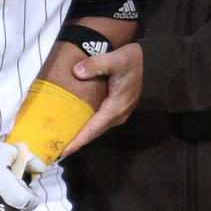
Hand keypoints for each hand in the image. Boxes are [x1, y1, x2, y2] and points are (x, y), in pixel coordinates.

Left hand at [63, 41, 142, 155]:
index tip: (62, 151)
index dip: (77, 141)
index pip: (92, 129)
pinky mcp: (118, 108)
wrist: (155, 63)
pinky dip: (87, 125)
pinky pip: (99, 121)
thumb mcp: (116, 59)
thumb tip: (76, 71)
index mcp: (115, 107)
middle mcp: (117, 115)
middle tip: (55, 146)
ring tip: (62, 136)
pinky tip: (76, 122)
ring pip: (96, 127)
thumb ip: (96, 64)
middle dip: (75, 141)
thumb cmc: (135, 61)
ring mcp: (119, 113)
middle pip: (92, 132)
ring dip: (81, 133)